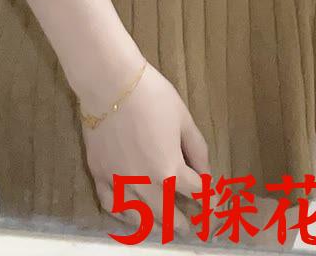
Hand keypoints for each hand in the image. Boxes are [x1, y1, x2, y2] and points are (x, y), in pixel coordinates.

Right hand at [79, 59, 210, 231]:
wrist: (111, 85)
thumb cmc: (153, 97)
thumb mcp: (184, 120)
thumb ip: (196, 150)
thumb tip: (206, 173)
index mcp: (170, 170)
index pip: (195, 192)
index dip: (209, 199)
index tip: (215, 205)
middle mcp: (145, 185)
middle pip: (167, 212)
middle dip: (181, 222)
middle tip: (190, 228)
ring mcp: (120, 184)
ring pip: (139, 217)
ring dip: (154, 225)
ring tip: (163, 229)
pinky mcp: (100, 176)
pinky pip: (112, 206)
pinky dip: (123, 215)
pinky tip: (131, 216)